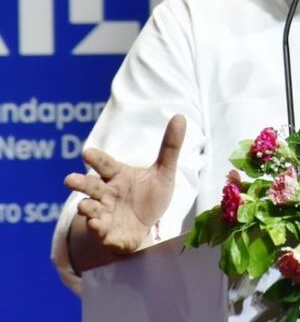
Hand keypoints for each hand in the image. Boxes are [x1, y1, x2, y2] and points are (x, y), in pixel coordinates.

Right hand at [65, 115, 185, 254]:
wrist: (146, 228)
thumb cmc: (150, 196)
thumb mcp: (164, 172)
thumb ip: (170, 147)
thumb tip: (180, 117)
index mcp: (118, 175)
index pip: (105, 164)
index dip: (96, 159)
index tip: (87, 152)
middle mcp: (106, 193)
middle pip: (90, 186)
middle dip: (79, 182)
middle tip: (69, 179)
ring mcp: (103, 212)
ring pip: (90, 208)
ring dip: (86, 207)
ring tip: (84, 205)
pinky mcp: (105, 232)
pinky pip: (98, 229)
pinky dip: (96, 228)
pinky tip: (96, 225)